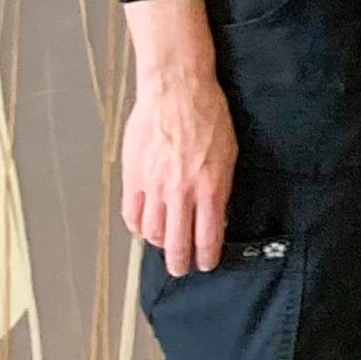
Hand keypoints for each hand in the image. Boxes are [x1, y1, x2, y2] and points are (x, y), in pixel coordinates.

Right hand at [121, 0, 237, 276]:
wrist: (177, 91)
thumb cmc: (209, 117)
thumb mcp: (229, 155)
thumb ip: (220, 188)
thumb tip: (217, 215)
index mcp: (210, 187)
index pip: (208, 237)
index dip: (206, 257)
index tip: (207, 264)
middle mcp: (180, 192)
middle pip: (176, 243)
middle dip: (180, 262)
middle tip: (182, 268)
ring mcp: (153, 185)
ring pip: (151, 231)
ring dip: (158, 244)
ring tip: (165, 245)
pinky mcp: (133, 176)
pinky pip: (131, 213)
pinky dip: (137, 226)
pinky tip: (144, 227)